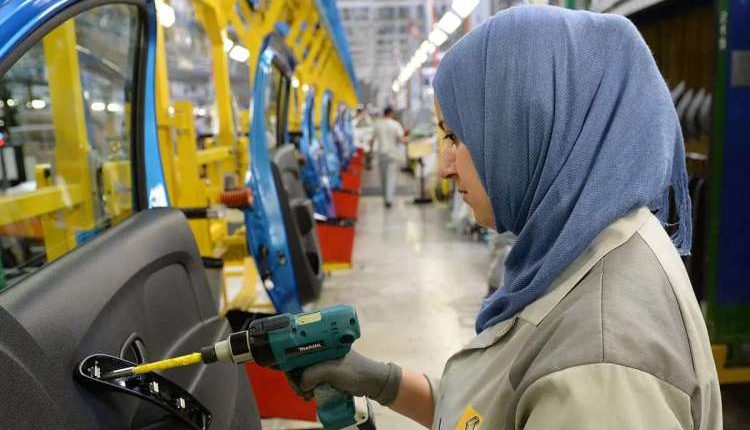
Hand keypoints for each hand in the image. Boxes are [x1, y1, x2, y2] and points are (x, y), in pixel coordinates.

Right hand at [286, 350, 401, 405]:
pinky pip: (311, 380)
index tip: (291, 376)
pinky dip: (308, 388)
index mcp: (322, 343)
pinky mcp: (326, 373)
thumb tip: (301, 383)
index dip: (291, 363)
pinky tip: (310, 395)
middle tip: (299, 390)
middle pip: (299, 363)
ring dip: (302, 385)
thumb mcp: (332, 371)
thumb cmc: (356, 371)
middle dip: (296, 378)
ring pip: (304, 373)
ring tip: (306, 395)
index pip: (298, 350)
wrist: (372, 383)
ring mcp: (324, 362)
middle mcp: (321, 351)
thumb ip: (313, 374)